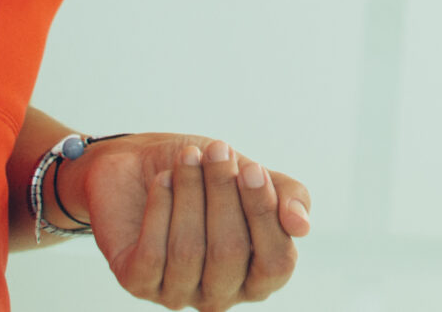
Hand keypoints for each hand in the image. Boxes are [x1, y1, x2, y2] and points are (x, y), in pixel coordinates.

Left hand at [63, 133, 310, 309]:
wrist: (141, 163)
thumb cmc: (205, 172)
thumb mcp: (251, 174)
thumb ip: (287, 197)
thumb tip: (302, 226)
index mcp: (258, 274)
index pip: (276, 263)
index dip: (264, 214)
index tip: (250, 168)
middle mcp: (222, 292)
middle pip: (229, 253)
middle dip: (221, 194)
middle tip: (216, 150)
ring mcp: (179, 292)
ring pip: (188, 251)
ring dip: (189, 193)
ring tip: (187, 157)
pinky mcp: (139, 284)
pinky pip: (152, 253)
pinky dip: (160, 207)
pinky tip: (163, 180)